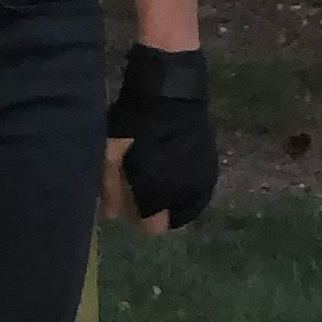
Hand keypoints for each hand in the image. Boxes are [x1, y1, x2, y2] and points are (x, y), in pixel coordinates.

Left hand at [103, 46, 214, 231]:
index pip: (151, 227)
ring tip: (154, 174)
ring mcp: (202, 180)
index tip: (127, 203)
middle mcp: (185, 194)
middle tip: (138, 187)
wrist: (170, 94)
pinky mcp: (211, 164)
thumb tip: (111, 215)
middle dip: (152, 208)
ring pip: (184, 203)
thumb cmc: (134, 126)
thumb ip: (110, 188)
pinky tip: (170, 165)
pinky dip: (183, 184)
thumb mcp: (112, 155)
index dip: (137, 217)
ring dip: (169, 196)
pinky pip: (196, 188)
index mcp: (159, 195)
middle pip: (168, 218)